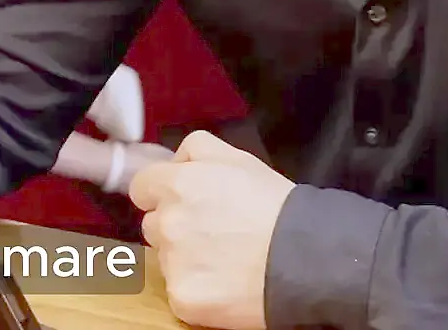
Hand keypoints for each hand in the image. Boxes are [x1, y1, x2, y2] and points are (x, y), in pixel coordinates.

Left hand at [130, 131, 296, 329]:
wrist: (306, 260)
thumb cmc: (277, 210)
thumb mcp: (240, 160)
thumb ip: (196, 150)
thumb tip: (173, 161)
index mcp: (178, 184)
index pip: (141, 188)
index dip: (161, 194)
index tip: (181, 203)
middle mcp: (169, 222)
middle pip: (152, 225)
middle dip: (174, 226)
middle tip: (212, 232)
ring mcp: (174, 263)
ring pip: (164, 259)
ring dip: (184, 258)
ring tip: (225, 257)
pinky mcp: (183, 297)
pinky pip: (178, 290)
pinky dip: (197, 289)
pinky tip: (225, 282)